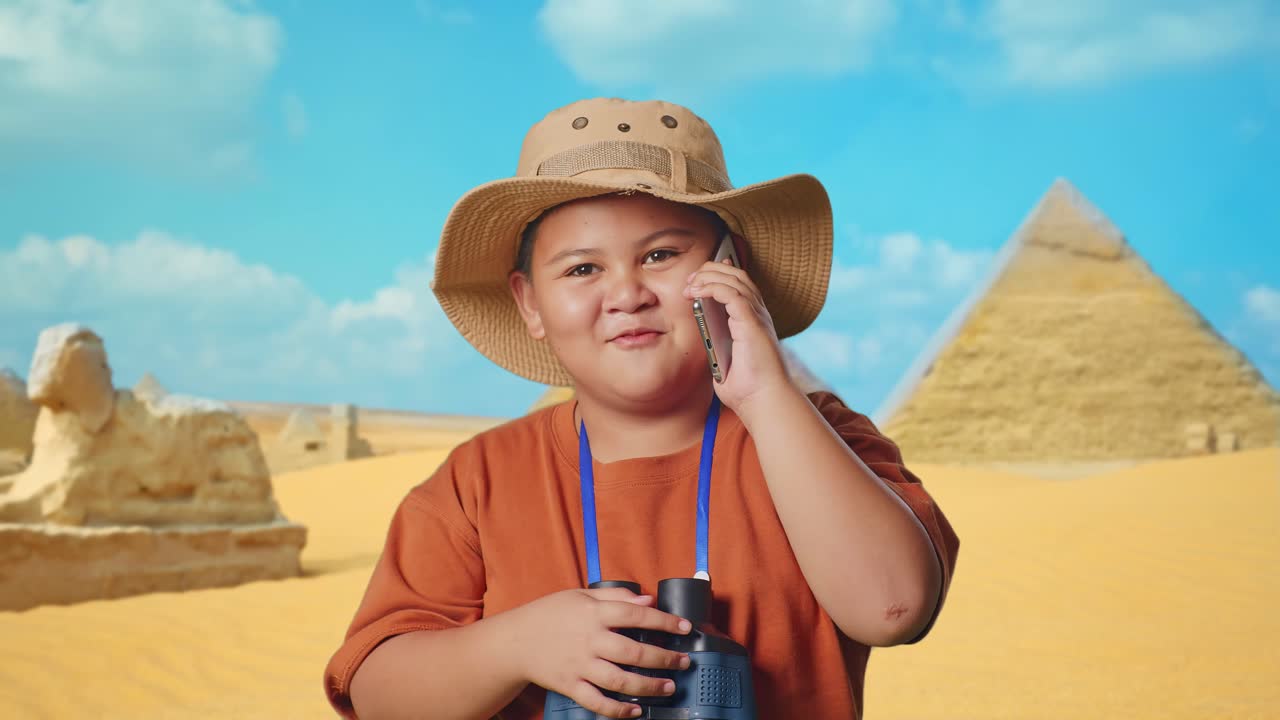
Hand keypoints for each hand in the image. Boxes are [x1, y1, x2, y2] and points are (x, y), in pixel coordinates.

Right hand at [508, 587, 693, 717]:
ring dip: (648, 685)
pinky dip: (618, 709)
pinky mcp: (570, 685)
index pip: (636, 615)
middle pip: (634, 652)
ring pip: (620, 680)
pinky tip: (636, 710)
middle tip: (683, 662)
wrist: (513, 641)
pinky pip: (597, 702)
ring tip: (669, 686)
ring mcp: (580, 665)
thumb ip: (614, 596)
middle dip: (664, 658)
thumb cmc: (549, 614)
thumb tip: (647, 599)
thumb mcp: (580, 595)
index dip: (665, 622)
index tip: (685, 628)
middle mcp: (589, 640)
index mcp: (593, 613)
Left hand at [683, 256, 796, 412]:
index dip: (719, 274)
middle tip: (689, 281)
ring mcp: (757, 317)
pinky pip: (732, 294)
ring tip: (690, 285)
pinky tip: (698, 292)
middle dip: (710, 271)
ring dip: (709, 277)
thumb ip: (716, 345)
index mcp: (752, 320)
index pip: (739, 284)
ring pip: (735, 280)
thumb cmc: (747, 387)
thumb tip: (704, 337)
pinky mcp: (752, 323)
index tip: (696, 279)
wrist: (762, 400)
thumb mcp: (724, 360)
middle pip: (737, 276)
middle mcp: (758, 314)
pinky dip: (713, 288)